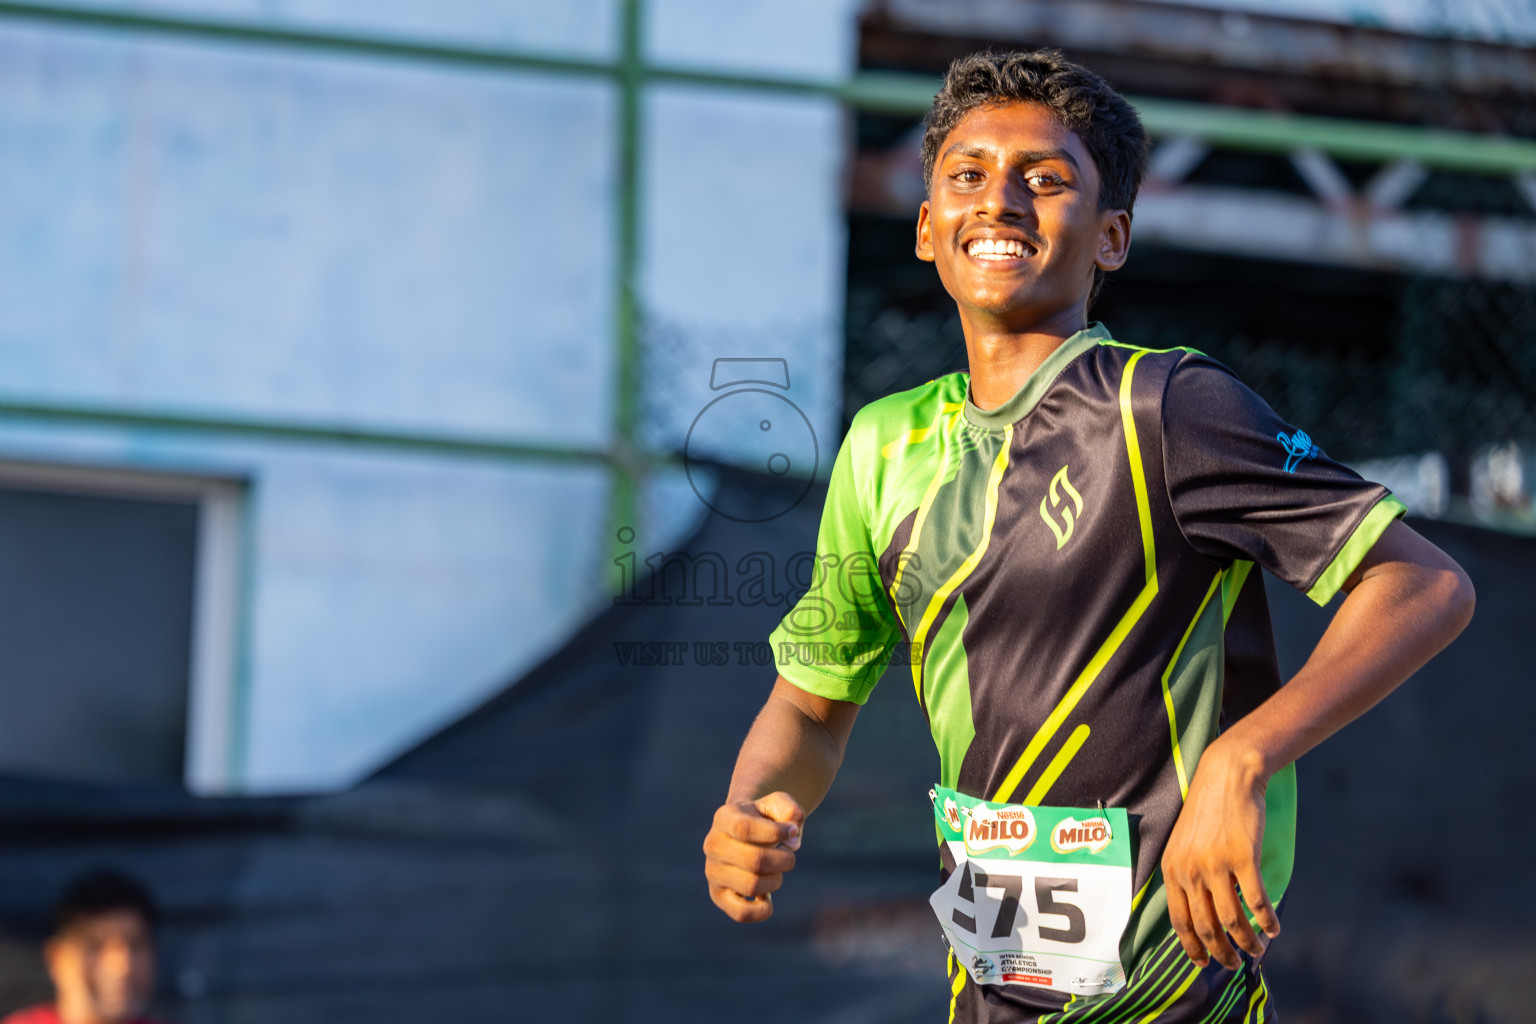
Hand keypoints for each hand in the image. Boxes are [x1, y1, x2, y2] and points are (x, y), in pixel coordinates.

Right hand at [703, 791, 804, 921]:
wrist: (746, 832)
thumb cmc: (765, 817)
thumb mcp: (779, 803)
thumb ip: (791, 812)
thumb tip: (793, 841)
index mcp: (725, 818)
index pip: (745, 829)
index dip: (776, 833)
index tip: (792, 831)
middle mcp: (713, 844)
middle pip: (755, 861)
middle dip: (784, 860)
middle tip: (790, 856)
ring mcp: (713, 871)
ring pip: (751, 885)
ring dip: (776, 881)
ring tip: (777, 872)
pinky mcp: (718, 895)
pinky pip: (740, 913)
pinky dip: (761, 910)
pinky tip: (768, 899)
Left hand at [1161, 741, 1281, 969]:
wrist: (1227, 777)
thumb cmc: (1208, 812)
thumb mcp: (1183, 843)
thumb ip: (1187, 875)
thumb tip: (1201, 913)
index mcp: (1172, 869)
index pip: (1179, 921)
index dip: (1192, 947)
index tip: (1202, 963)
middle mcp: (1190, 870)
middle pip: (1207, 926)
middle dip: (1222, 952)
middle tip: (1234, 963)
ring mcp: (1216, 864)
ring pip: (1234, 920)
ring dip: (1248, 942)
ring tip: (1258, 950)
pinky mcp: (1243, 858)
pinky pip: (1257, 901)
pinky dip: (1267, 920)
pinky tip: (1274, 928)